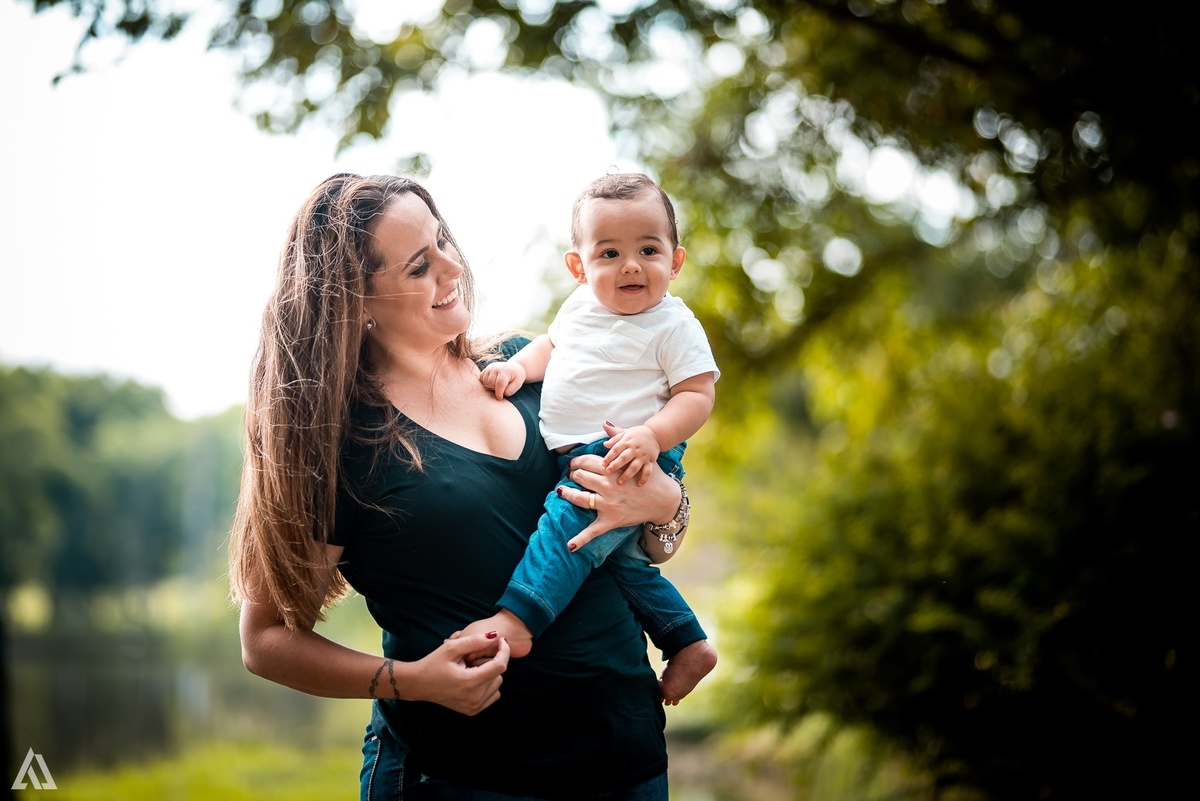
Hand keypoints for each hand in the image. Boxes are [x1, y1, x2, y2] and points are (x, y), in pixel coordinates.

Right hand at [407, 632, 509, 715]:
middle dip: (490, 662)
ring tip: (470, 670)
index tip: (501, 640)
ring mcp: (474, 707)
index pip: (500, 666)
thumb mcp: (451, 648)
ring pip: (497, 684)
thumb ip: (475, 641)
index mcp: (469, 682)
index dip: (504, 651)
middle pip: (499, 675)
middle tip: (471, 659)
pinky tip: (472, 679)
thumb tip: (496, 635)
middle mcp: (474, 698)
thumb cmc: (433, 663)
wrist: (418, 684)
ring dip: (489, 674)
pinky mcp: (473, 711)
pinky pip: (493, 695)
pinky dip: (487, 685)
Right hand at [479, 361, 525, 399]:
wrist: (514, 367)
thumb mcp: (518, 384)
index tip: (500, 398)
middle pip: (490, 384)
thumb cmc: (516, 377)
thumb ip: (510, 390)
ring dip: (490, 386)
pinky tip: (493, 381)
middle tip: (502, 387)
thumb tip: (501, 394)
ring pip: (485, 382)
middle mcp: (496, 368)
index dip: (499, 393)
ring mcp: (490, 368)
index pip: (499, 384)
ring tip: (498, 384)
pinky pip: (481, 379)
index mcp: (505, 371)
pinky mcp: (486, 369)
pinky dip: (486, 382)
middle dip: (495, 388)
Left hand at [560, 426, 680, 550]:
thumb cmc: (651, 476)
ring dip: (568, 493)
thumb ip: (618, 438)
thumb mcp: (636, 455)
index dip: (576, 461)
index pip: (586, 461)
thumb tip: (605, 423)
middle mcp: (608, 485)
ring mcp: (608, 503)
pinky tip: (570, 546)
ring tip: (564, 490)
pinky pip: (593, 530)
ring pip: (579, 497)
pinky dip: (581, 539)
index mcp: (613, 469)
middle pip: (580, 476)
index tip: (573, 463)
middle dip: (573, 474)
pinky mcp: (611, 520)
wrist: (665, 499)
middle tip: (572, 475)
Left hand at [602, 423, 660, 485]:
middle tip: (608, 472)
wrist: (656, 434)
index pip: (616, 449)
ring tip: (620, 482)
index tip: (603, 464)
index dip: (609, 457)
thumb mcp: (625, 433)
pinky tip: (639, 484)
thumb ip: (615, 439)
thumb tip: (605, 444)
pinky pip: (648, 471)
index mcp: (627, 441)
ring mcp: (643, 456)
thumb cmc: (638, 434)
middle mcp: (635, 449)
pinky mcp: (651, 461)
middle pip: (624, 458)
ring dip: (627, 475)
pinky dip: (644, 478)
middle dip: (615, 466)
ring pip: (635, 466)